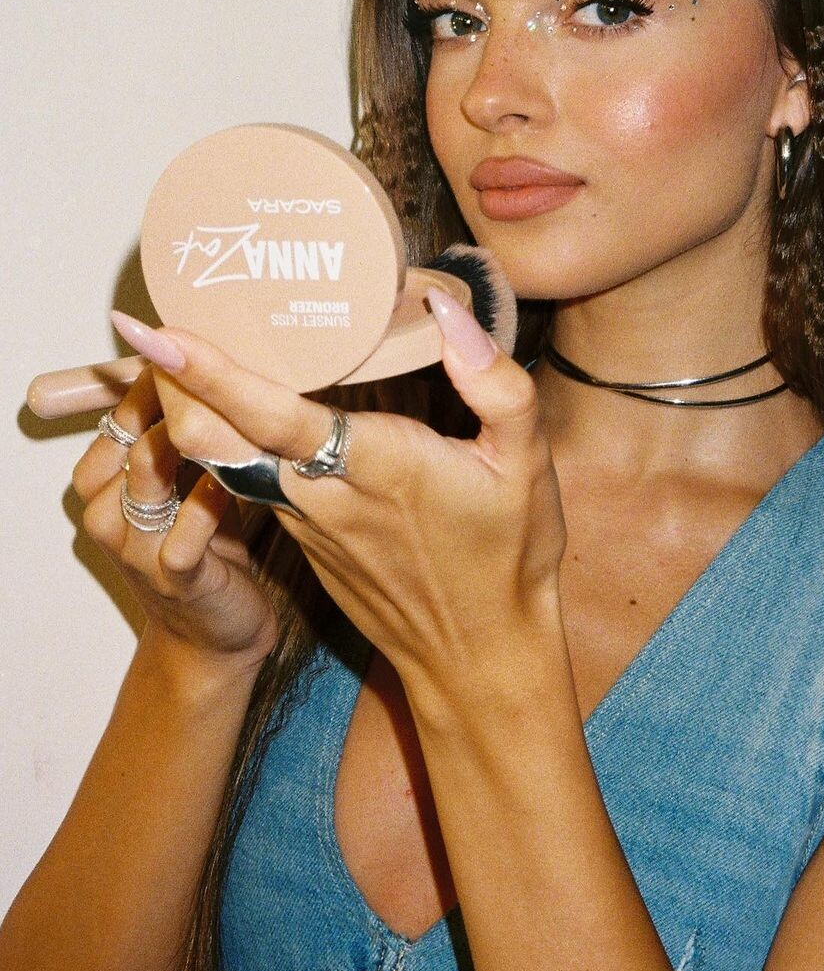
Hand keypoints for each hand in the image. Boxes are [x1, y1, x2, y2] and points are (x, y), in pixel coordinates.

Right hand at [71, 365, 279, 676]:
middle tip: (220, 375)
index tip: (200, 355)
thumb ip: (184, 436)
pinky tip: (236, 481)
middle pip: (127, 436)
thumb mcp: (187, 485)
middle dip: (172, 401)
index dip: (156, 382)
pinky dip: (209, 500)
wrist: (217, 635)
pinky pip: (183, 530)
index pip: (117, 416)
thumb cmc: (207, 549)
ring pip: (146, 472)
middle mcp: (108, 513)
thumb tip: (206, 368)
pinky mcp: (175, 577)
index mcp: (102, 486)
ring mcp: (136, 548)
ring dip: (189, 438)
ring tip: (231, 415)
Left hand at [110, 294, 569, 714]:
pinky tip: (239, 414)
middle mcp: (323, 496)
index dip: (204, 372)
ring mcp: (308, 524)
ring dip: (194, 412)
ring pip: (226, 463)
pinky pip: (252, 484)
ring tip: (180, 355)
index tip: (152, 330)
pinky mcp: (309, 543)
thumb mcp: (528, 464)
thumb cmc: (507, 560)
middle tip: (150, 324)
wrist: (481, 658)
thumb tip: (448, 312)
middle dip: (172, 384)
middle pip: (216, 440)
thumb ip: (495, 383)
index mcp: (373, 467)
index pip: (267, 413)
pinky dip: (229, 445)